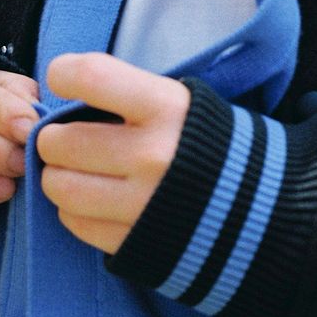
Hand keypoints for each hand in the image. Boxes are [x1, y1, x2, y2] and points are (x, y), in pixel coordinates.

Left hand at [35, 52, 190, 257]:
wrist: (261, 207)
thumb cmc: (209, 144)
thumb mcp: (181, 103)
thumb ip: (126, 96)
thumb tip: (63, 100)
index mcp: (167, 109)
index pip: (88, 76)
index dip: (63, 74)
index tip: (64, 82)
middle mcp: (153, 155)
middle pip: (59, 141)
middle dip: (56, 138)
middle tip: (71, 140)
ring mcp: (141, 203)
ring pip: (58, 186)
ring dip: (59, 176)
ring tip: (80, 171)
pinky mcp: (132, 241)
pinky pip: (74, 222)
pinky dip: (76, 210)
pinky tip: (98, 200)